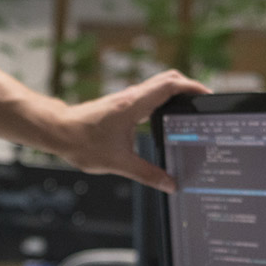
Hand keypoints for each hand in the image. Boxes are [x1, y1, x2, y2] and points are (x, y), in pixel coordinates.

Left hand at [52, 69, 209, 191]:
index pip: (171, 85)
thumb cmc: (82, 142)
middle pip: (168, 80)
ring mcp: (125, 99)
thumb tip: (170, 184)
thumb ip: (147, 174)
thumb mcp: (118, 163)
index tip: (208, 96)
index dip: (193, 86)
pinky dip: (162, 101)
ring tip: (191, 110)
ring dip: (176, 93)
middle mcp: (131, 97)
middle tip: (204, 103)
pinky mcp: (120, 105)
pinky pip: (148, 96)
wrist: (57, 131)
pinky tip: (165, 119)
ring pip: (157, 86)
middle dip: (189, 87)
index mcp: (134, 105)